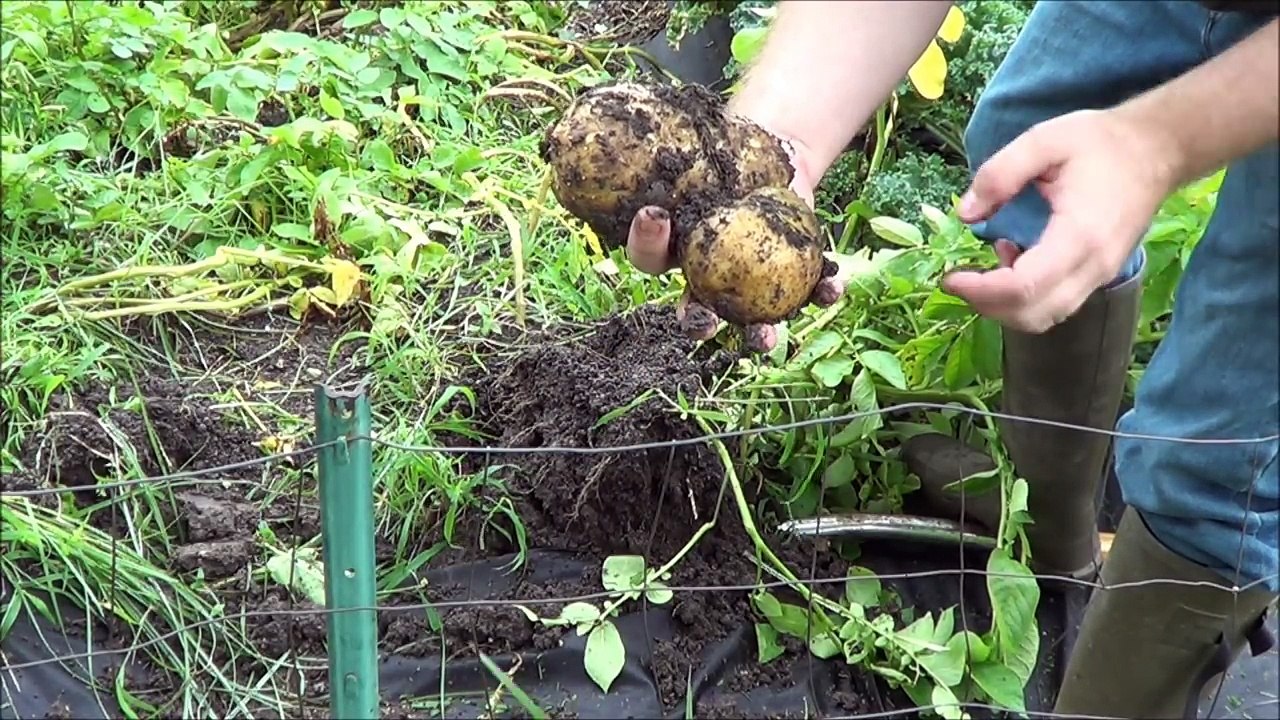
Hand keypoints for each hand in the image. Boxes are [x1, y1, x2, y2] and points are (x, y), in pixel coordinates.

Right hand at [624, 135, 844, 351]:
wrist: (770, 155)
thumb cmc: (722, 151)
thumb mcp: (696, 151)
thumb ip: (673, 152)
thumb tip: (632, 112)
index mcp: (675, 248)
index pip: (649, 256)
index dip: (646, 243)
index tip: (655, 216)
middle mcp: (707, 276)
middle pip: (695, 310)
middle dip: (697, 322)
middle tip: (703, 321)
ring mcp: (750, 285)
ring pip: (749, 319)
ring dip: (758, 335)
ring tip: (767, 339)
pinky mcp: (793, 277)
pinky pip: (806, 291)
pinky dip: (822, 291)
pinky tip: (833, 288)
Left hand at [942, 108, 1175, 333]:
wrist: (1158, 149)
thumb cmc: (1101, 142)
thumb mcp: (1044, 140)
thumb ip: (999, 174)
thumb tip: (966, 214)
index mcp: (1079, 235)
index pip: (1024, 288)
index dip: (981, 290)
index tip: (951, 277)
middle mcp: (1094, 266)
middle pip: (1032, 314)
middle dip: (987, 305)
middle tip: (959, 278)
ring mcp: (1101, 275)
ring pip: (1045, 317)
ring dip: (1006, 305)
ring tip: (987, 265)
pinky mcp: (1099, 275)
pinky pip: (1057, 304)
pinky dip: (1026, 298)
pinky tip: (1013, 258)